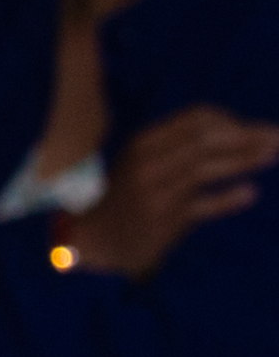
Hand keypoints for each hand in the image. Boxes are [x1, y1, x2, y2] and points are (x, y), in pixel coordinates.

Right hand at [61, 106, 278, 279]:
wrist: (95, 238)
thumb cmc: (128, 198)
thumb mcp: (146, 163)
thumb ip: (182, 147)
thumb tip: (238, 129)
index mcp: (145, 142)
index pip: (195, 118)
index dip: (231, 120)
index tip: (253, 130)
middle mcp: (147, 161)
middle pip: (205, 138)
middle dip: (247, 135)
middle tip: (278, 136)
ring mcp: (154, 191)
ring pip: (205, 168)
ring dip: (244, 159)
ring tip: (273, 155)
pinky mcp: (162, 220)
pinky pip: (201, 206)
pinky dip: (227, 199)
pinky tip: (251, 193)